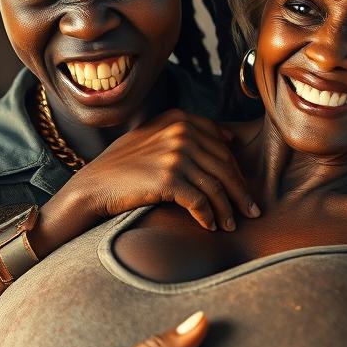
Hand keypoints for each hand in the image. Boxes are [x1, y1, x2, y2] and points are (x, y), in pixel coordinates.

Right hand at [55, 109, 259, 234]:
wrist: (94, 185)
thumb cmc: (123, 164)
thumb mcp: (153, 135)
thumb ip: (186, 131)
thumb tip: (229, 137)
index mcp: (179, 119)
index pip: (222, 144)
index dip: (237, 169)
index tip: (243, 187)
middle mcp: (180, 133)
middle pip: (224, 165)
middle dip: (240, 191)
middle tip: (251, 210)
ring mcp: (175, 155)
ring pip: (216, 186)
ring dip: (227, 209)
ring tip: (231, 224)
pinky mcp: (169, 180)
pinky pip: (200, 201)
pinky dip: (208, 216)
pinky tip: (210, 226)